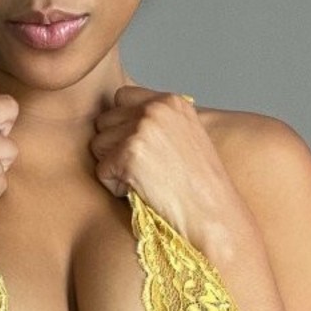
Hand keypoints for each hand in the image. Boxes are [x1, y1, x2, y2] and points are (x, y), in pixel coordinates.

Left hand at [89, 86, 256, 252]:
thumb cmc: (200, 185)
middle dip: (114, 147)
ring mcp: (141, 129)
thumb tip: (119, 120)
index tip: (140, 148)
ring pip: (98, 145)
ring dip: (114, 168)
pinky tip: (143, 192)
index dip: (123, 125)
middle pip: (105, 122)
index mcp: (170, 101)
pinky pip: (102, 171)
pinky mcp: (129, 154)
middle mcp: (155, 108)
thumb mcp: (186, 136)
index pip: (121, 97)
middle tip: (144, 169)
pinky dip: (116, 187)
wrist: (212, 213)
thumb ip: (157, 121)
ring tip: (145, 180)